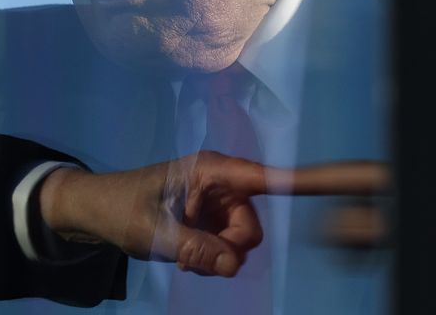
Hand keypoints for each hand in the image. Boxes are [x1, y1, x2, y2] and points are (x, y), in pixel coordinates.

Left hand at [38, 153, 391, 277]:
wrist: (93, 211)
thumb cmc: (119, 208)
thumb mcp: (151, 233)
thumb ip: (193, 248)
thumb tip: (231, 266)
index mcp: (210, 170)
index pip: (264, 178)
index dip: (303, 181)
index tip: (342, 181)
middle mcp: (220, 182)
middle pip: (253, 225)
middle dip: (230, 248)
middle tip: (196, 257)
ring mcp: (217, 202)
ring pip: (242, 241)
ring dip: (216, 256)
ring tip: (182, 254)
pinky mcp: (212, 219)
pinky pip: (228, 248)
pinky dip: (210, 258)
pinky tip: (185, 255)